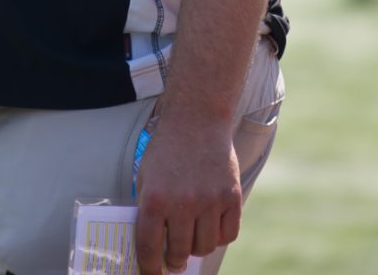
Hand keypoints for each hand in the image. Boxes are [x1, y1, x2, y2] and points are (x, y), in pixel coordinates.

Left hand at [135, 118, 241, 274]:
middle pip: (179, 253)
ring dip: (196, 246)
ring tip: (191, 234)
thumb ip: (148, 209)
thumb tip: (151, 246)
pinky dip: (219, 235)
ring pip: (204, 247)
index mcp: (155, 198)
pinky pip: (228, 235)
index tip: (151, 274)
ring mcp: (209, 201)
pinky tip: (211, 224)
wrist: (197, 119)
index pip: (150, 248)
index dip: (149, 268)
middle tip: (174, 258)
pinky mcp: (232, 197)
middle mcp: (182, 203)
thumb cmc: (167, 148)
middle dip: (174, 259)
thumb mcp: (146, 176)